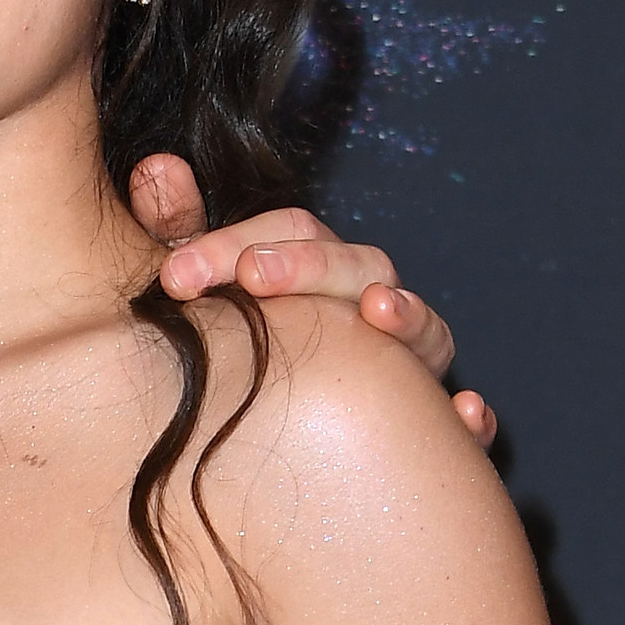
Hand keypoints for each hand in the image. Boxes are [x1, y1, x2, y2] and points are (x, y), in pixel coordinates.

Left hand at [123, 149, 496, 448]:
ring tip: (380, 310)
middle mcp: (369, 307)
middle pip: (358, 265)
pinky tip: (464, 414)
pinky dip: (471, 418)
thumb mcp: (204, 293)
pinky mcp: (432, 429)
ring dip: (410, 316)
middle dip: (306, 266)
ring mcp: (407, 364)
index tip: (174, 275)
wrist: (285, 455)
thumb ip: (179, 236)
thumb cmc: (243, 354)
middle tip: (250, 276)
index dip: (233, 244)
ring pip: (427, 331)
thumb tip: (153, 168)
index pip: (290, 232)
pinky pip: (464, 424)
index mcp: (316, 271)